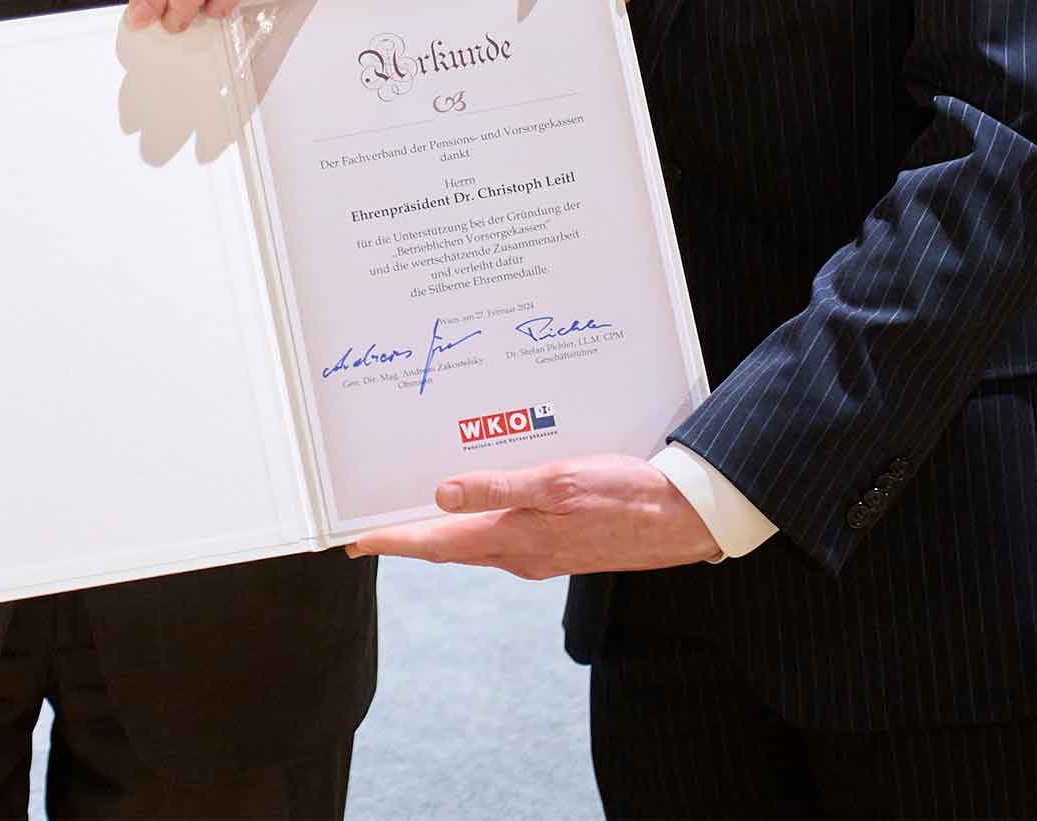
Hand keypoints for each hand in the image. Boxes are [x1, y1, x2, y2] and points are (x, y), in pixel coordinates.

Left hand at [343, 452, 717, 577]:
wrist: (684, 517)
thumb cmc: (625, 496)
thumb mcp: (559, 482)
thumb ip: (500, 490)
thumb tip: (442, 496)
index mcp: (514, 539)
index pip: (435, 543)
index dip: (392, 541)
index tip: (352, 542)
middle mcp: (521, 552)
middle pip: (448, 545)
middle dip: (407, 534)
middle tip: (369, 524)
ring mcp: (541, 551)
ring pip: (475, 540)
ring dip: (442, 526)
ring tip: (411, 506)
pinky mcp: (560, 542)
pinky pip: (505, 533)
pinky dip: (480, 520)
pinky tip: (480, 499)